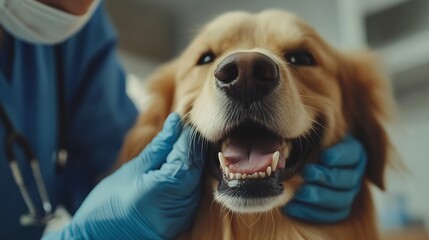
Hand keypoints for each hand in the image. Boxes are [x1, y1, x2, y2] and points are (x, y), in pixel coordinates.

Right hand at [43, 113, 202, 239]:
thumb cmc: (110, 204)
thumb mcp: (133, 169)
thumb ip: (159, 146)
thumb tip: (175, 122)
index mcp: (171, 183)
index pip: (189, 149)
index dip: (186, 133)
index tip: (180, 121)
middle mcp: (185, 199)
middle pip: (197, 162)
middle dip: (188, 146)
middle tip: (176, 132)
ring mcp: (187, 210)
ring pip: (196, 174)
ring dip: (187, 160)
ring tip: (170, 151)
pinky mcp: (184, 217)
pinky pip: (191, 189)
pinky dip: (185, 175)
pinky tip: (171, 169)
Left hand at [284, 135, 366, 222]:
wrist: (303, 162)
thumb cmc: (309, 145)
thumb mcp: (314, 138)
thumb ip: (314, 139)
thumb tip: (303, 149)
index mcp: (354, 152)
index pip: (353, 153)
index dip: (340, 156)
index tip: (324, 157)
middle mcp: (355, 173)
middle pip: (348, 179)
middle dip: (327, 177)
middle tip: (307, 173)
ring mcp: (349, 192)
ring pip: (342, 199)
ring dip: (320, 196)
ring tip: (301, 192)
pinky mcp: (339, 208)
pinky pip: (331, 215)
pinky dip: (313, 212)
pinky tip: (294, 207)